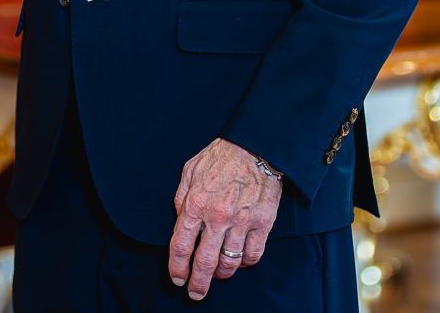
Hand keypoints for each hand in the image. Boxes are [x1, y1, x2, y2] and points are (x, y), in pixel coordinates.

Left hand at [168, 138, 281, 299]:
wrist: (255, 146)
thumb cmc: (220, 156)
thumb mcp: (189, 171)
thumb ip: (181, 198)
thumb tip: (178, 220)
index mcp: (195, 204)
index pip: (181, 246)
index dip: (177, 267)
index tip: (176, 278)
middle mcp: (217, 217)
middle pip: (205, 262)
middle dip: (198, 283)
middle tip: (195, 293)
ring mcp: (242, 222)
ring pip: (230, 263)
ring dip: (221, 275)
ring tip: (217, 276)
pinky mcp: (263, 224)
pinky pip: (252, 255)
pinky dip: (244, 264)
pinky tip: (238, 261)